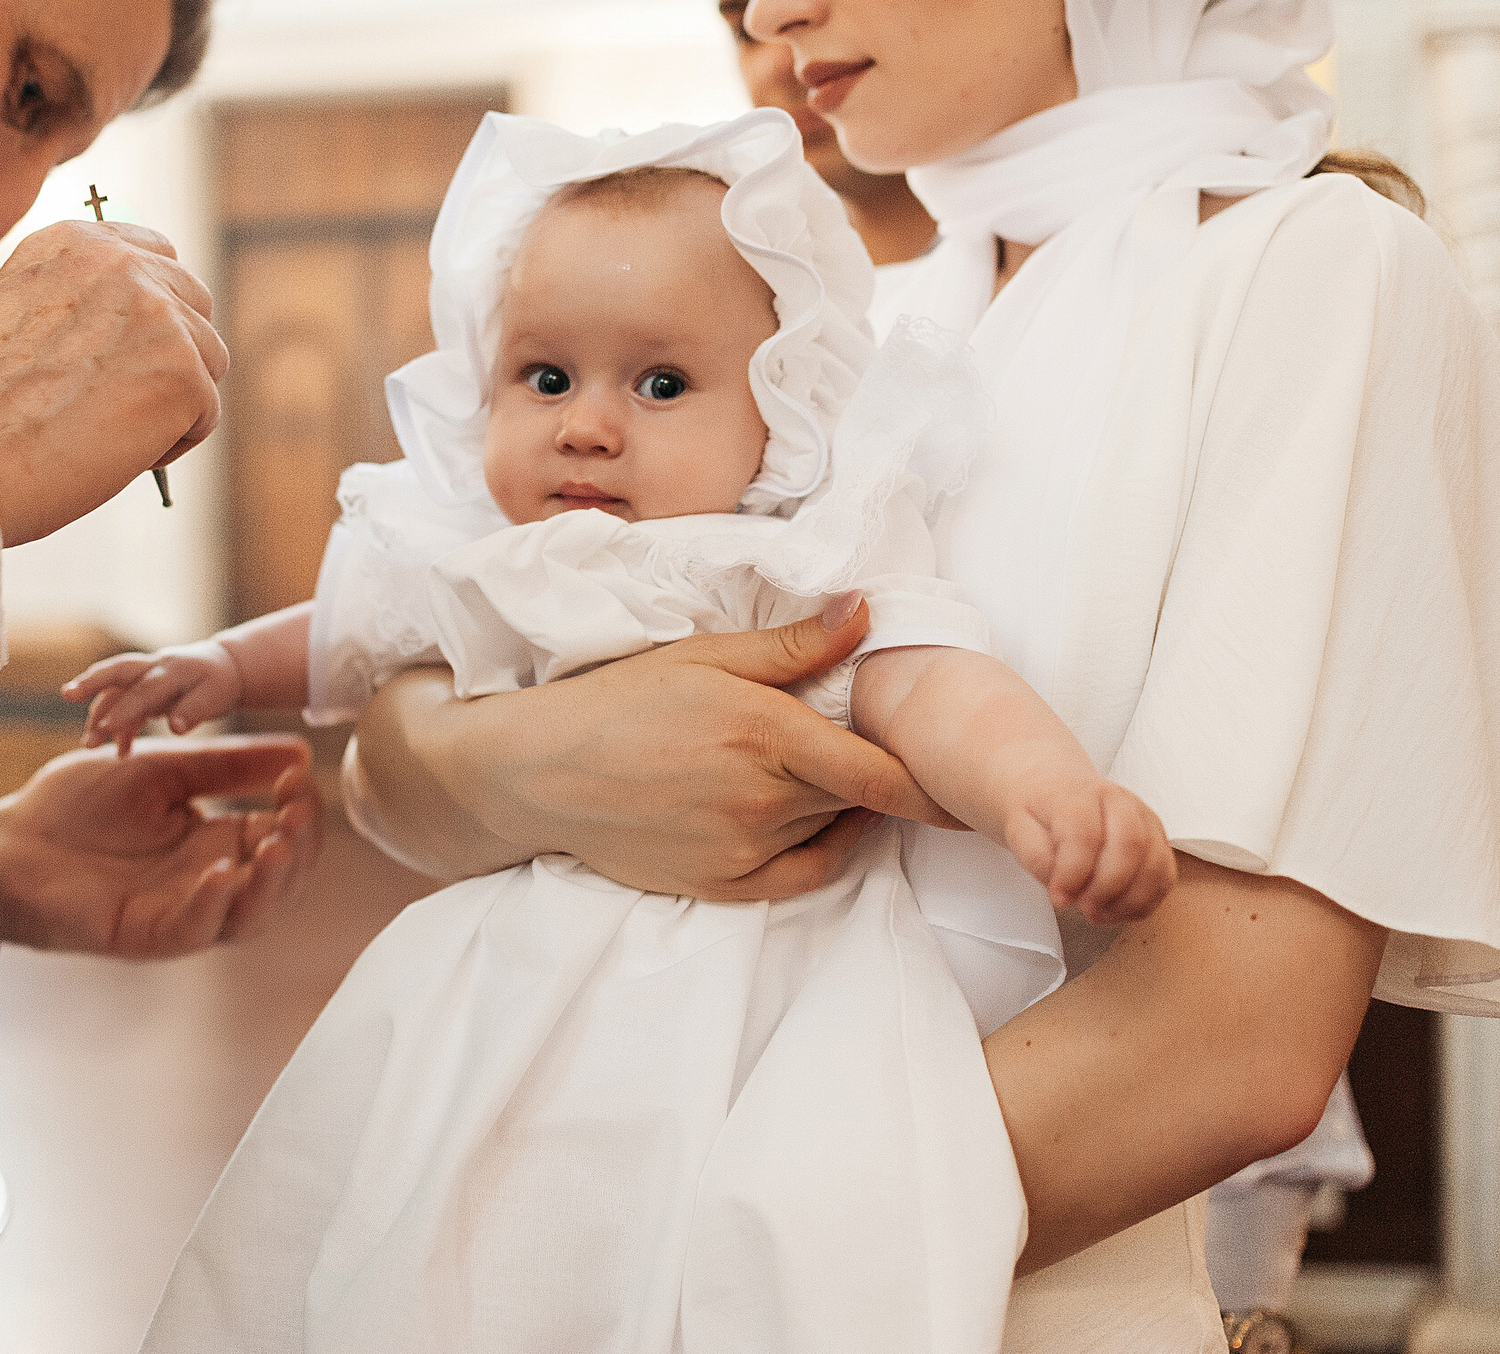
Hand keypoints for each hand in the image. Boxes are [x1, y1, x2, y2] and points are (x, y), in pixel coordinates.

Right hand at [0, 219, 225, 545]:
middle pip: (194, 304)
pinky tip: (115, 453)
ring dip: (172, 400)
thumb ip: (77, 302)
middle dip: (170, 354)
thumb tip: (133, 328)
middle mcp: (122, 265)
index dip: (151, 308)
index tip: (127, 347)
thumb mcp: (14, 315)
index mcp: (74, 243)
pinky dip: (173, 442)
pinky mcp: (185, 373)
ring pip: (207, 360)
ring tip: (107, 430)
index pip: (155, 253)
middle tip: (118, 401)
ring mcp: (160, 316)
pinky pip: (207, 412)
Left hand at [0, 736, 318, 959]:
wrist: (6, 839)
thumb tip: (301, 750)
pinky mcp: (140, 933)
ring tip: (280, 843)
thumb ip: (226, 764)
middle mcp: (204, 883)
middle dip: (302, 850)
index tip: (299, 774)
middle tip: (298, 812)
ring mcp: (176, 911)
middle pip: (280, 885)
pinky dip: (213, 905)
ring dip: (273, 884)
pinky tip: (224, 870)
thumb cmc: (76, 806)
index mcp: (214, 843)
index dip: (301, 811)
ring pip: (247, 917)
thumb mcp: (163, 770)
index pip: (282, 838)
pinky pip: (190, 930)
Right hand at [64, 642, 244, 752]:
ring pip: (115, 691)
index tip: (106, 728)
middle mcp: (153, 668)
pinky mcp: (142, 687)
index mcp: (171, 670)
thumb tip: (175, 727)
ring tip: (89, 744)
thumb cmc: (219, 684)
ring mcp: (145, 675)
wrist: (224, 668)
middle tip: (67, 694)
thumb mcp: (215, 697)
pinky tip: (119, 751)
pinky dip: (118, 726)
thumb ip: (194, 711)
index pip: (144, 690)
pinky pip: (122, 703)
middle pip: (118, 672)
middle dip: (91, 683)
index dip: (124, 709)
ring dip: (99, 714)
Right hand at [355, 600, 956, 901]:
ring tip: (829, 773)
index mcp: (764, 733)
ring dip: (844, 807)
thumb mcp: (704, 654)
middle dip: (875, 776)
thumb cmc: (619, 700)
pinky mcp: (722, 886)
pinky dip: (826, 852)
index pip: (879, 772)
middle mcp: (761, 799)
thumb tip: (867, 613)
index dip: (928, 782)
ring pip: (830, 831)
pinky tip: (824, 824)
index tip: (960, 780)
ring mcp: (742, 850)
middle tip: (879, 750)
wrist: (540, 772)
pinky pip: (803, 877)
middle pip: (858, 798)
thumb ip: (793, 645)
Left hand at [1002, 770, 1176, 924]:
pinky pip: (1165, 875)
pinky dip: (1146, 901)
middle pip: (1130, 844)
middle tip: (1084, 908)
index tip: (1059, 898)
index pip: (1085, 833)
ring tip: (1100, 913)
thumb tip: (1062, 889)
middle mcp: (1119, 801)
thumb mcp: (1020, 830)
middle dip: (1108, 888)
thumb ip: (1037, 858)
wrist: (1056, 790)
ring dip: (1130, 899)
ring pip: (1155, 862)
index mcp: (1079, 794)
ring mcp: (1144, 819)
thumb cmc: (1040, 813)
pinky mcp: (1158, 839)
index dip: (1073, 873)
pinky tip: (1119, 910)